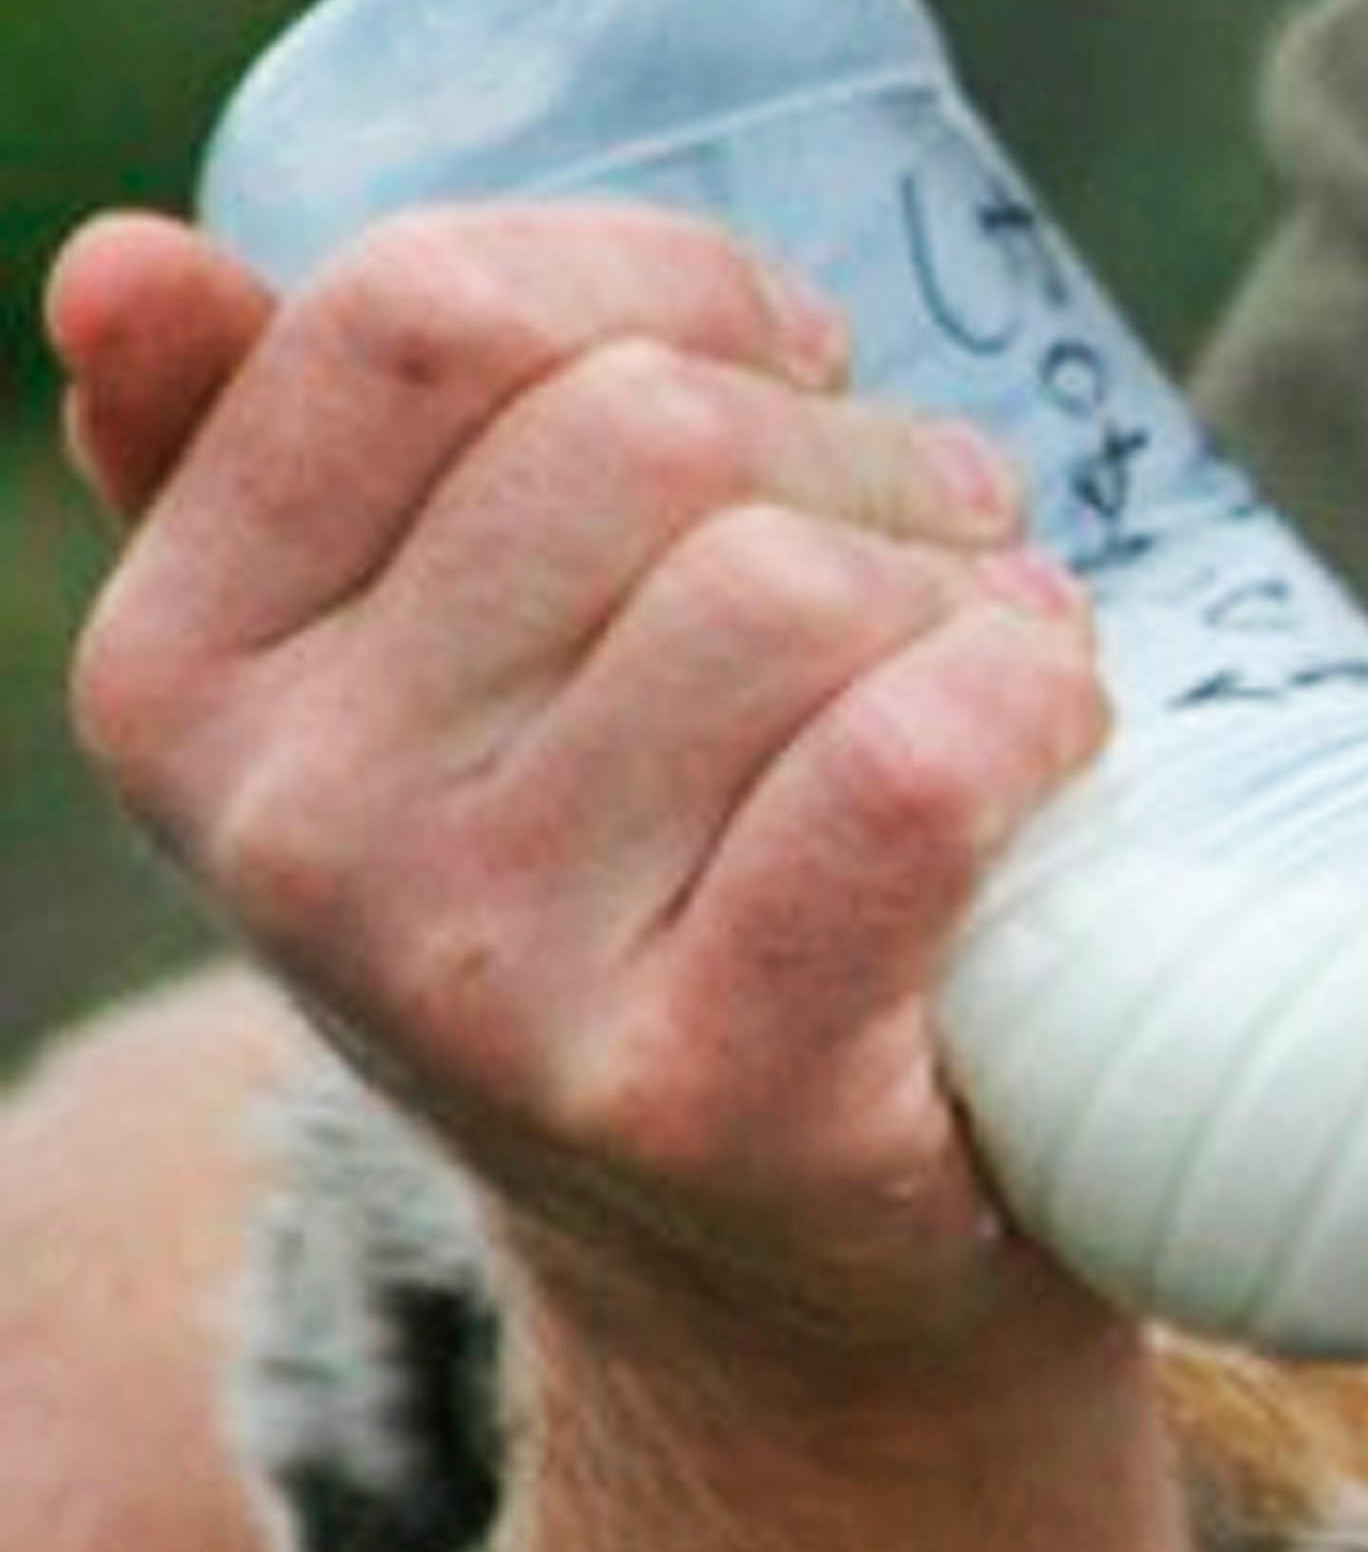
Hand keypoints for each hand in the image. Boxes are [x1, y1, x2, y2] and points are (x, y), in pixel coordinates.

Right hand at [51, 200, 1112, 1394]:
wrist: (765, 1281)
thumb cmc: (619, 902)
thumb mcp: (406, 689)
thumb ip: (256, 459)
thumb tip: (128, 270)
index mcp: (183, 679)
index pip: (423, 317)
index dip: (671, 286)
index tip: (796, 357)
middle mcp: (299, 833)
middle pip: (644, 438)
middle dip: (851, 446)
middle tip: (943, 523)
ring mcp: (491, 980)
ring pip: (789, 594)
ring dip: (963, 582)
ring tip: (1000, 638)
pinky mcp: (706, 1097)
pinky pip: (907, 772)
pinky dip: (1031, 702)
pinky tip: (1055, 721)